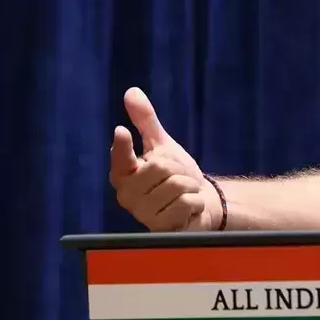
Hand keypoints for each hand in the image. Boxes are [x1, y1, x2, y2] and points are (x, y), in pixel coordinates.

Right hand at [109, 88, 219, 231]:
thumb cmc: (176, 175)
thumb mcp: (163, 146)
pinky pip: (187, 203)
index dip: (121, 145)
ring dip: (189, 186)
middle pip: (162, 167)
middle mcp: (127, 195)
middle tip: (178, 178)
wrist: (199, 205)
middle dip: (179, 169)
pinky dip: (195, 202)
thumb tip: (131, 91)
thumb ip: (146, 122)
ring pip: (177, 185)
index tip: (121, 131)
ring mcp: (142, 214)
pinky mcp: (160, 228)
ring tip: (183, 194)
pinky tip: (188, 208)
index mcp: (124, 174)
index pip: (120, 157)